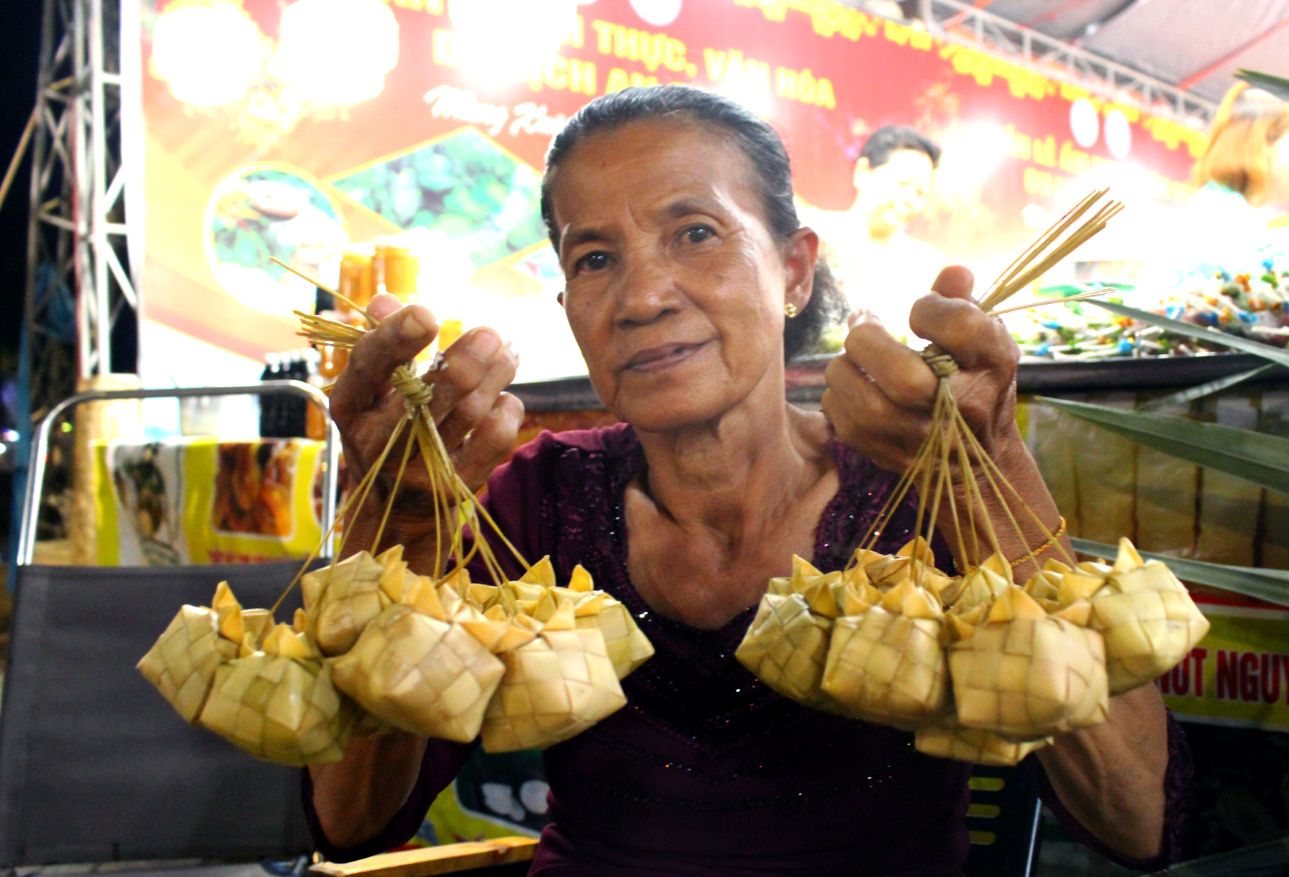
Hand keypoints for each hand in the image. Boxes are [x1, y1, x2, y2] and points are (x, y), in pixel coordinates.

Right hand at [329, 294, 523, 515]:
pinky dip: (507, 410)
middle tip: (492, 334)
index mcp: (351, 406)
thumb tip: (385, 300)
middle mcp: (380, 441)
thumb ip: (381, 346)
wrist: (395, 514)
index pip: (368, 366)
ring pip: (469, 413)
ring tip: (508, 351)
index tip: (427, 314)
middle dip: (466, 360)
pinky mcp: (457, 487)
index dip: (395, 338)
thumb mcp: (369, 394)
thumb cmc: (385, 432)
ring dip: (496, 375)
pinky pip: (494, 440)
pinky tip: (504, 397)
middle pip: (428, 396)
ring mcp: (420, 469)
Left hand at [821, 265, 1022, 474]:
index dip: (931, 309)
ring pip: (866, 405)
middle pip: (905, 379)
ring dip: (844, 367)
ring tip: (852, 355)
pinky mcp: (890, 456)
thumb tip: (953, 271)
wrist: (978, 460)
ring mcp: (925, 439)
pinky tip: (852, 384)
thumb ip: (963, 303)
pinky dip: (837, 395)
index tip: (921, 311)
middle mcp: (964, 408)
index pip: (962, 328)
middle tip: (863, 323)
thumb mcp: (983, 343)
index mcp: (993, 367)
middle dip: (868, 341)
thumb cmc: (976, 383)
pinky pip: (844, 421)